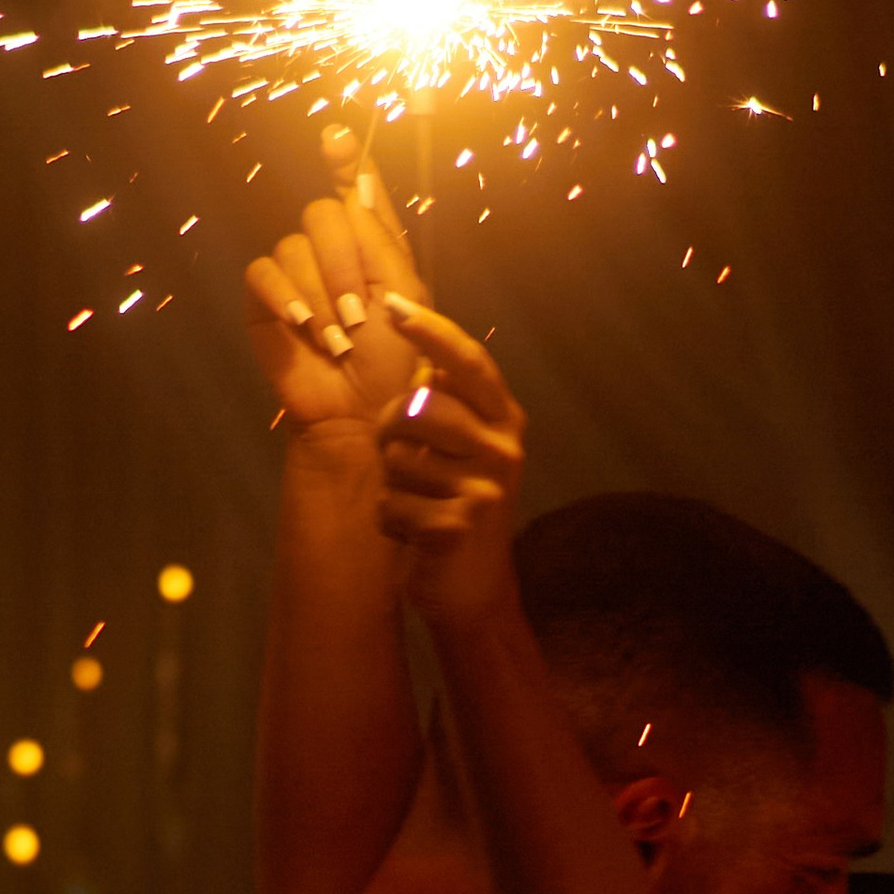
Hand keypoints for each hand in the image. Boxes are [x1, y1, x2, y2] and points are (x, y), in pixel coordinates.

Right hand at [242, 128, 425, 448]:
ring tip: (339, 340)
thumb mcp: (403, 295)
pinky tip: (304, 328)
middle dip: (343, 263)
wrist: (364, 416)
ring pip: (293, 247)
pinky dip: (286, 297)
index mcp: (373, 246)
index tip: (337, 136)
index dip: (347, 160)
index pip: (356, 191)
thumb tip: (352, 181)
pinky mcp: (266, 302)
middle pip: (322, 214)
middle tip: (358, 316)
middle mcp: (334, 253)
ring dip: (320, 295)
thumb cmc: (396, 363)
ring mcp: (297, 276)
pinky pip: (263, 273)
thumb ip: (380, 237)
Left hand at [372, 302, 526, 632]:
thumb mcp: (461, 448)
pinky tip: (413, 533)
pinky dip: (390, 521)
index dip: (431, 332)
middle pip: (418, 409)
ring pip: (398, 460)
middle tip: (398, 455)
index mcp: (503, 421)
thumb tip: (416, 336)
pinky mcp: (458, 528)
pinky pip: (391, 504)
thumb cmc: (455, 505)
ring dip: (392, 484)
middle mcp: (503, 450)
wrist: (471, 590)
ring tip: (416, 502)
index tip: (392, 304)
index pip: (468, 363)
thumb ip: (445, 400)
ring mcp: (484, 490)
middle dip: (390, 431)